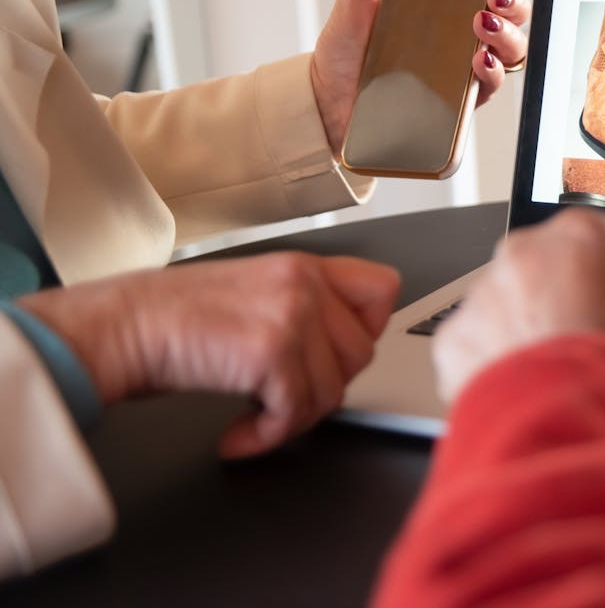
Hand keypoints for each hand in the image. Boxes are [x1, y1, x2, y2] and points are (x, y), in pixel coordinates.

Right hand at [18, 253, 400, 458]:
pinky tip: (237, 435)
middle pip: (362, 353)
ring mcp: (292, 315)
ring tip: (254, 413)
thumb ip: (303, 308)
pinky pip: (296, 415)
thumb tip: (341, 353)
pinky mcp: (272, 353)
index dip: (367, 330)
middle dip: (324, 385)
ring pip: (334, 391)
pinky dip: (266, 437)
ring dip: (293, 416)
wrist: (121, 327)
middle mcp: (304, 284)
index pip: (382, 289)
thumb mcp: (254, 293)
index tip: (333, 355)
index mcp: (304, 266)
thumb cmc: (174, 318)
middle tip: (281, 393)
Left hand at [310, 0, 532, 157]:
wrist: (326, 97)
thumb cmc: (347, 45)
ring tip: (482, 24)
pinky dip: (491, 72)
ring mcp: (462, 67)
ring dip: (508, 34)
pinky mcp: (458, 101)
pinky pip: (490, 87)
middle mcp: (461, 34)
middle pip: (512, 15)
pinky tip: (477, 60)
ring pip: (511, 50)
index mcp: (447, 3)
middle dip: (515, 2)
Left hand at [433, 209, 604, 403]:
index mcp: (586, 235)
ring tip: (562, 381)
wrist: (575, 440)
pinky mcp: (455, 338)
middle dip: (569, 303)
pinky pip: (477, 345)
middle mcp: (527, 253)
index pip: (603, 245)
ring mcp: (485, 294)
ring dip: (530, 333)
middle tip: (596, 353)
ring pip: (510, 306)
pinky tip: (530, 393)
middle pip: (552, 271)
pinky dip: (496, 367)